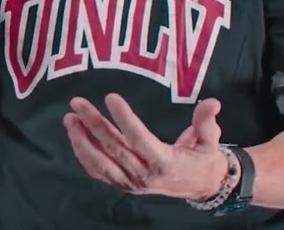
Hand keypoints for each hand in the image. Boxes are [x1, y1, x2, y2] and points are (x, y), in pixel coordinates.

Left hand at [63, 93, 229, 201]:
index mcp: (165, 162)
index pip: (140, 139)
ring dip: (82, 141)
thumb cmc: (202, 158)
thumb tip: (213, 102)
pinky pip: (99, 172)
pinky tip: (75, 136)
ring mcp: (132, 183)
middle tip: (78, 102)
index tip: (111, 97)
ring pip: (101, 163)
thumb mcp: (210, 140)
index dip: (125, 118)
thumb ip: (206, 121)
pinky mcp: (123, 185)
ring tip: (70, 119)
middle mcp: (145, 175)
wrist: (200, 186)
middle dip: (94, 124)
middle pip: (115, 148)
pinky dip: (84, 156)